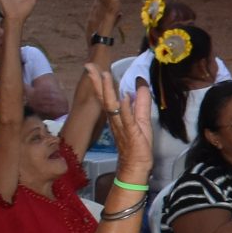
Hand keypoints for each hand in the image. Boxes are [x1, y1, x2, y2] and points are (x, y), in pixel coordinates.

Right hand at [91, 63, 152, 186]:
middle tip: (89, 66)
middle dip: (97, 82)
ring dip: (108, 91)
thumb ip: (141, 100)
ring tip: (104, 76)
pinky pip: (127, 120)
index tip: (92, 67)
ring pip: (112, 107)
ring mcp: (122, 126)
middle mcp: (115, 119)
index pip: (106, 96)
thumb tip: (140, 82)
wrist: (136, 166)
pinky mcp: (131, 133)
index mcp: (116, 115)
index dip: (99, 81)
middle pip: (104, 98)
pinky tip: (123, 97)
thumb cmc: (137, 143)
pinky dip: (125, 108)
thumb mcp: (141, 118)